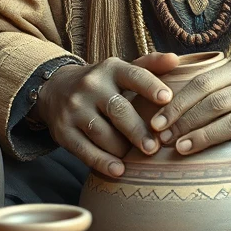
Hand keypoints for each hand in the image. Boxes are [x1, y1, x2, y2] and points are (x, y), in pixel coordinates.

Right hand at [33, 52, 178, 176]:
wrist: (55, 90)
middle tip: (154, 148)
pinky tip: (118, 170)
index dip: (150, 87)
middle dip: (137, 130)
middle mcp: (91, 86)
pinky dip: (102, 162)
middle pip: (118, 110)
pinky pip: (84, 150)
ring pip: (102, 133)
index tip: (167, 100)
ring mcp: (75, 108)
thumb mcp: (121, 70)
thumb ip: (149, 66)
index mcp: (111, 69)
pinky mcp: (63, 131)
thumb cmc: (102, 83)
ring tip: (138, 159)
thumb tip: (175, 60)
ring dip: (122, 149)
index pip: (133, 75)